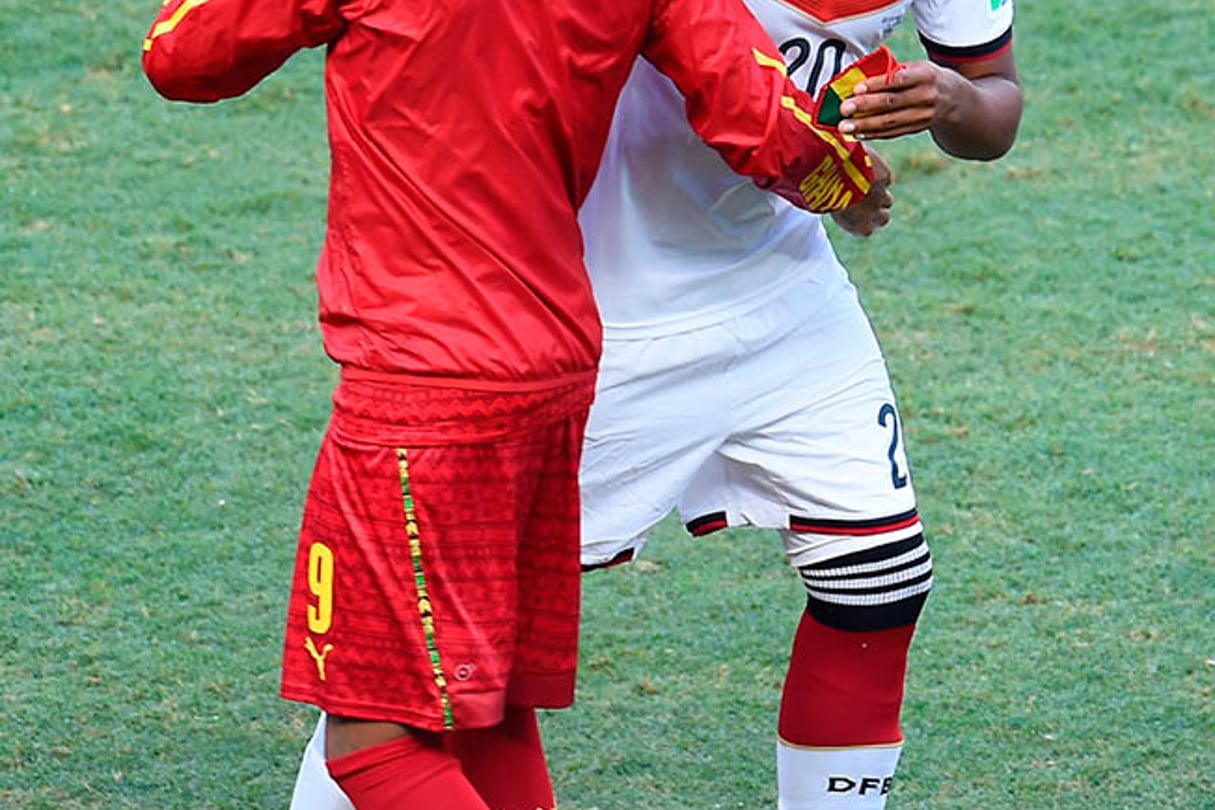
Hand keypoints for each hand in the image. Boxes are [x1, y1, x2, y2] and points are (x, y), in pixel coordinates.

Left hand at [830, 150, 892, 236]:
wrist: (834, 168)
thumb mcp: (824, 203)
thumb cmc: (822, 187)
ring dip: (879, 194)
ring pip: (888, 200)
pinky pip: (886, 179)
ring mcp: (881, 195)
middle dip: (878, 211)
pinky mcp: (886, 177)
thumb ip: (835, 207)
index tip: (856, 215)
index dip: (864, 222)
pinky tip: (867, 168)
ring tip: (866, 185)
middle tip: (866, 201)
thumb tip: (831, 203)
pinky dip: (879, 175)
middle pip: (884, 218)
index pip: (867, 231)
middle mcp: (872, 214)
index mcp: (856, 225)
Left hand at [838, 60, 960, 140]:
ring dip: (864, 125)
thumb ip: (894, 73)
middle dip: (865, 106)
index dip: (876, 84)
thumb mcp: (917, 67)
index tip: (856, 88)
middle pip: (891, 102)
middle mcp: (926, 96)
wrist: (954, 98)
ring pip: (890, 122)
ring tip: (844, 126)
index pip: (898, 80)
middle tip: (844, 109)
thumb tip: (859, 80)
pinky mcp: (916, 129)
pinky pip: (892, 133)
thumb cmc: (925, 78)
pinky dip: (873, 134)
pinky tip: (857, 134)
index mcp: (925, 75)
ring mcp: (922, 115)